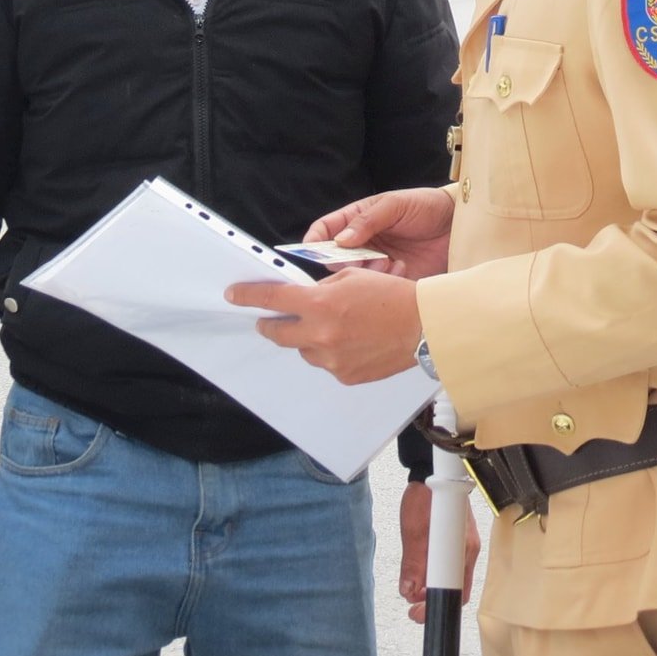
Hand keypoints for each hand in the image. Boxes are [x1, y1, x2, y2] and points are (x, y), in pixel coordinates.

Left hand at [225, 268, 421, 383]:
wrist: (423, 327)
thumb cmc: (392, 296)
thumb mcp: (351, 279)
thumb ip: (321, 289)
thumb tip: (303, 299)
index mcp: (320, 305)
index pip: (272, 300)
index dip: (248, 296)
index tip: (233, 295)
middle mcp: (320, 336)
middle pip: (278, 333)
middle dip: (271, 325)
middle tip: (272, 320)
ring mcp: (331, 360)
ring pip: (305, 350)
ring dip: (310, 338)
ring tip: (337, 327)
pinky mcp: (345, 376)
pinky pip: (327, 363)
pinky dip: (332, 352)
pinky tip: (353, 342)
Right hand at [305, 187, 454, 281]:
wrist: (458, 225)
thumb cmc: (426, 207)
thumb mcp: (395, 205)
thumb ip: (367, 220)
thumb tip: (340, 240)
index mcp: (358, 221)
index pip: (325, 230)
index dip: (314, 240)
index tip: (311, 248)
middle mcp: (363, 244)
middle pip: (335, 259)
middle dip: (342, 262)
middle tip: (359, 260)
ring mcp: (377, 263)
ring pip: (355, 276)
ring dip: (366, 271)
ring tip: (386, 261)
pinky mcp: (393, 280)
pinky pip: (378, 288)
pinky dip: (385, 280)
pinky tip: (401, 268)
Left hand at [398, 480, 479, 624]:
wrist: (430, 472)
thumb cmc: (427, 495)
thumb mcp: (414, 531)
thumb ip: (413, 563)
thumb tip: (410, 591)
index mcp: (464, 550)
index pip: (457, 592)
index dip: (436, 605)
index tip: (417, 611)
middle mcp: (466, 551)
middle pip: (453, 588)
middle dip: (431, 598)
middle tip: (411, 603)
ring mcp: (460, 547)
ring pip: (447, 577)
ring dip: (428, 585)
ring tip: (410, 585)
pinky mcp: (452, 542)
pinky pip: (444, 565)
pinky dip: (430, 572)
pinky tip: (418, 569)